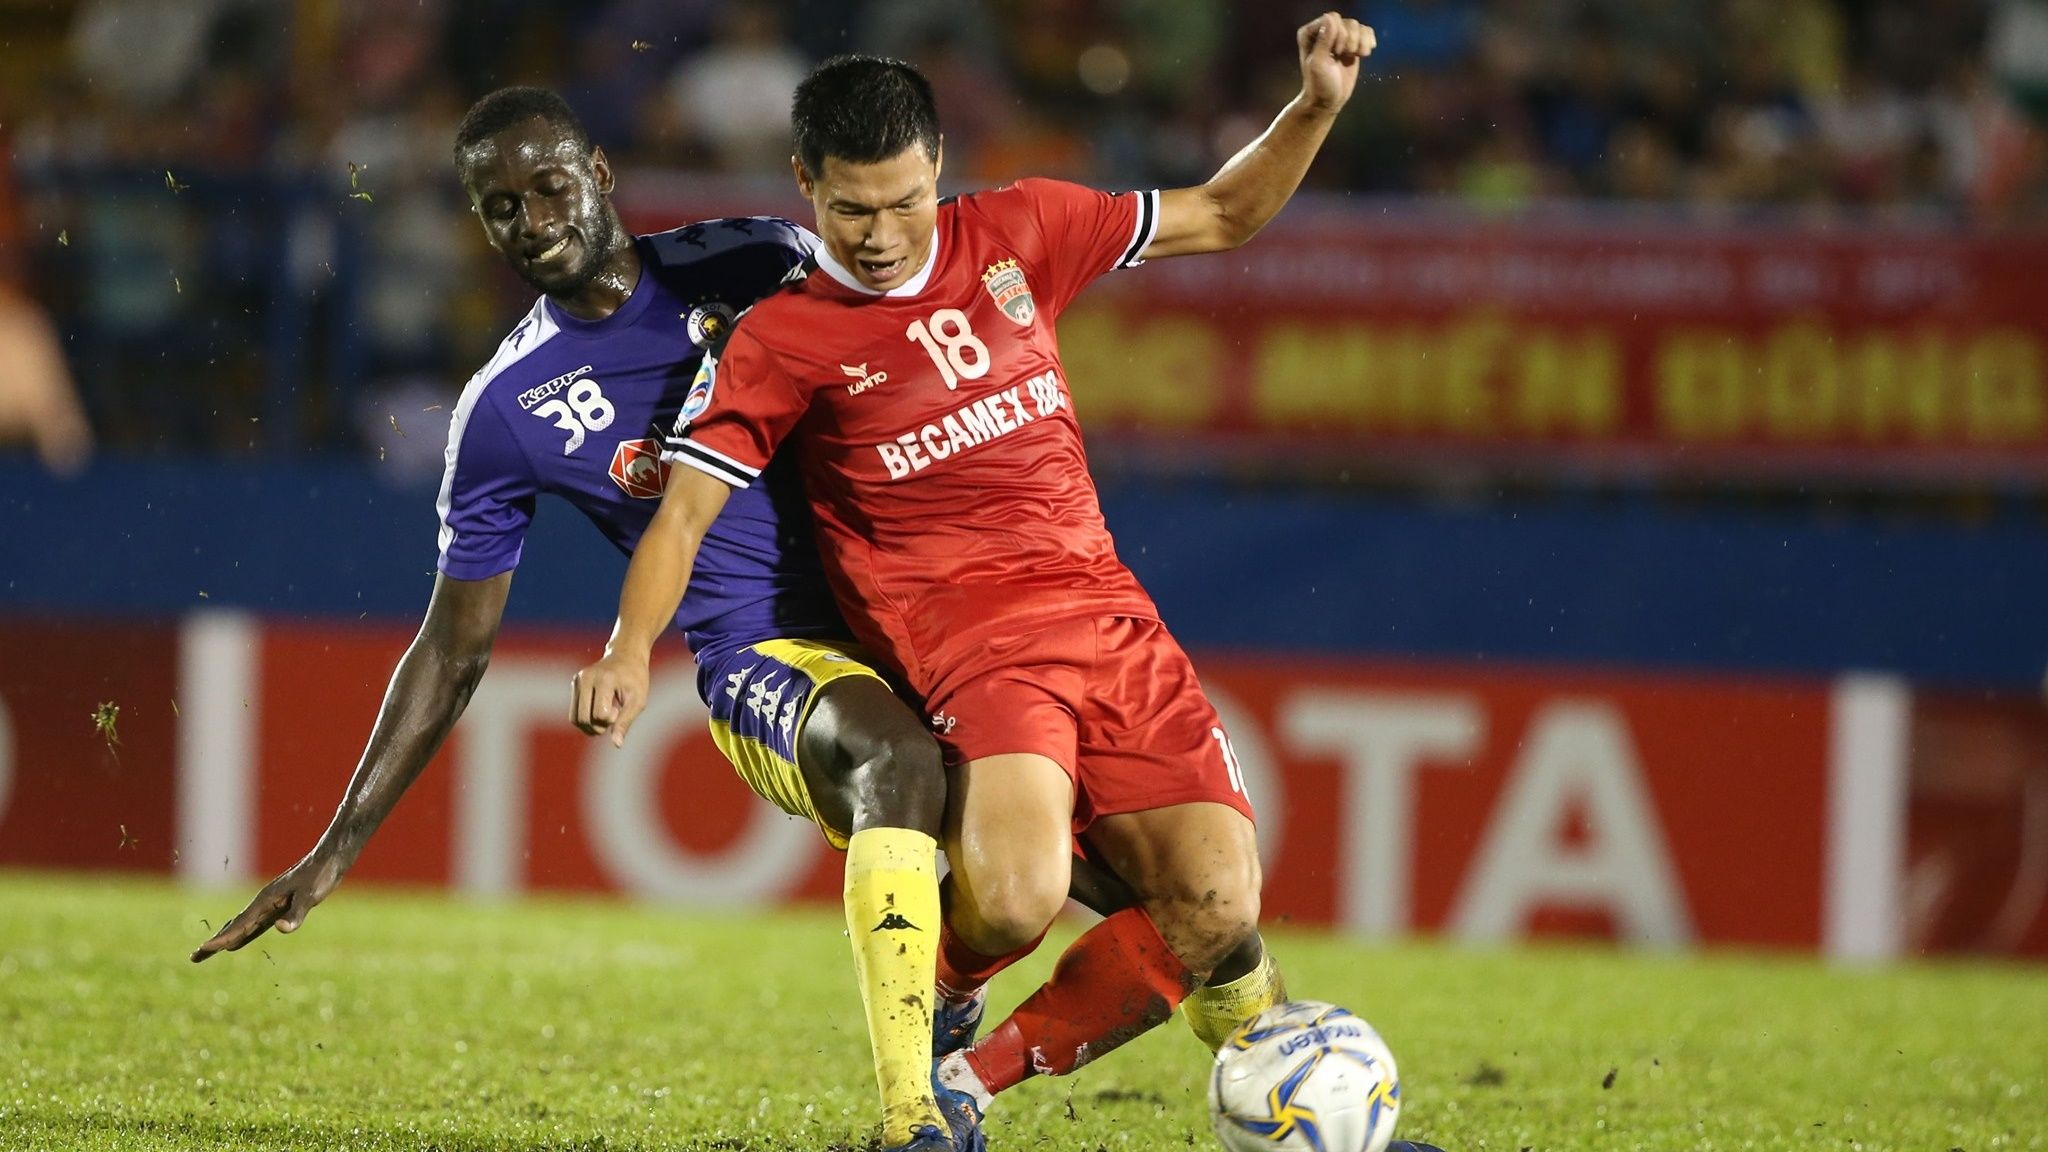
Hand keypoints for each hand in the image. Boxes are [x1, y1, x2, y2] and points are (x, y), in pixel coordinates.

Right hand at [189, 848, 348, 961]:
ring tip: (207, 951)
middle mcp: (263, 903)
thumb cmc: (321, 876)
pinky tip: (238, 942)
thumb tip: (281, 929)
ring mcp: (269, 905)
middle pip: (233, 927)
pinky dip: (242, 935)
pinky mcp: (278, 906)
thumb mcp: (310, 896)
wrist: (330, 858)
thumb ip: (296, 914)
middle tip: (193, 958)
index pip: (240, 925)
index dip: (222, 939)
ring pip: (241, 926)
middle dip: (214, 943)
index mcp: (266, 901)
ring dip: (224, 939)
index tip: (203, 949)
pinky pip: (253, 925)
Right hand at [572, 649, 649, 747]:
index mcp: (604, 680)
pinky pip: (574, 713)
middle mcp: (586, 678)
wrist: (627, 655)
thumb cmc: (636, 679)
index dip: (611, 720)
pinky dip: (586, 719)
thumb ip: (626, 722)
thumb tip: (616, 745)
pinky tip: (599, 710)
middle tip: (613, 715)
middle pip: (584, 719)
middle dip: (599, 727)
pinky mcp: (574, 684)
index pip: (599, 714)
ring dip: (591, 726)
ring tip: (606, 714)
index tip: (619, 709)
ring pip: (575, 719)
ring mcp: (578, 680)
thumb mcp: (638, 700)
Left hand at [1297, 11, 1375, 113]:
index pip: (1333, 19)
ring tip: (1354, 56)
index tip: (1334, 54)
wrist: (1328, 100)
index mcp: (1310, 32)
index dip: (1338, 36)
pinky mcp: (1351, 43)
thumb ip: (1324, 41)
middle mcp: (1323, 30)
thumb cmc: (1319, 85)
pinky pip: (1366, 31)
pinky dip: (1368, 42)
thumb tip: (1330, 18)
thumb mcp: (1319, 64)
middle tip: (1342, 57)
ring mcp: (1339, 36)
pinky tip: (1363, 54)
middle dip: (1350, 41)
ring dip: (1360, 43)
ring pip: (1358, 27)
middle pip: (1348, 23)